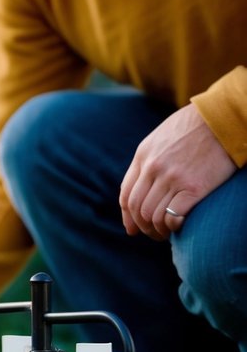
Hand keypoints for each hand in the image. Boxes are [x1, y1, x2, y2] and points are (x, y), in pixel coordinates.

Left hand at [119, 103, 235, 240]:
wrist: (224, 118)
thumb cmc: (197, 126)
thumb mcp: (163, 137)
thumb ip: (149, 159)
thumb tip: (142, 186)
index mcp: (144, 156)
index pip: (126, 195)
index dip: (127, 217)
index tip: (133, 229)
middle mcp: (153, 168)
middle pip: (138, 209)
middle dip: (143, 227)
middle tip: (154, 234)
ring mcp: (172, 178)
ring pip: (153, 216)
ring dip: (158, 230)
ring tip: (167, 233)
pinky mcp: (194, 187)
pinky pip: (173, 216)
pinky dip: (173, 226)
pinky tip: (180, 226)